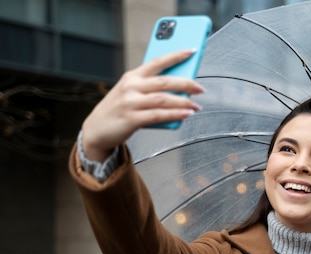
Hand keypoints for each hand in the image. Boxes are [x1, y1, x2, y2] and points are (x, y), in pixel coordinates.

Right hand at [81, 49, 203, 160]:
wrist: (96, 130)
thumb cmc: (119, 109)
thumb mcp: (131, 92)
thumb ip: (150, 88)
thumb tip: (180, 89)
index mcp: (132, 76)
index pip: (157, 61)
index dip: (176, 55)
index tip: (192, 51)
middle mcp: (131, 86)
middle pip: (164, 81)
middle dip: (186, 84)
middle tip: (200, 89)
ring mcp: (130, 102)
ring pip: (163, 99)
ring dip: (183, 102)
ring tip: (196, 105)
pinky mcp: (131, 119)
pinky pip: (158, 115)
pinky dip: (175, 115)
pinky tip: (186, 114)